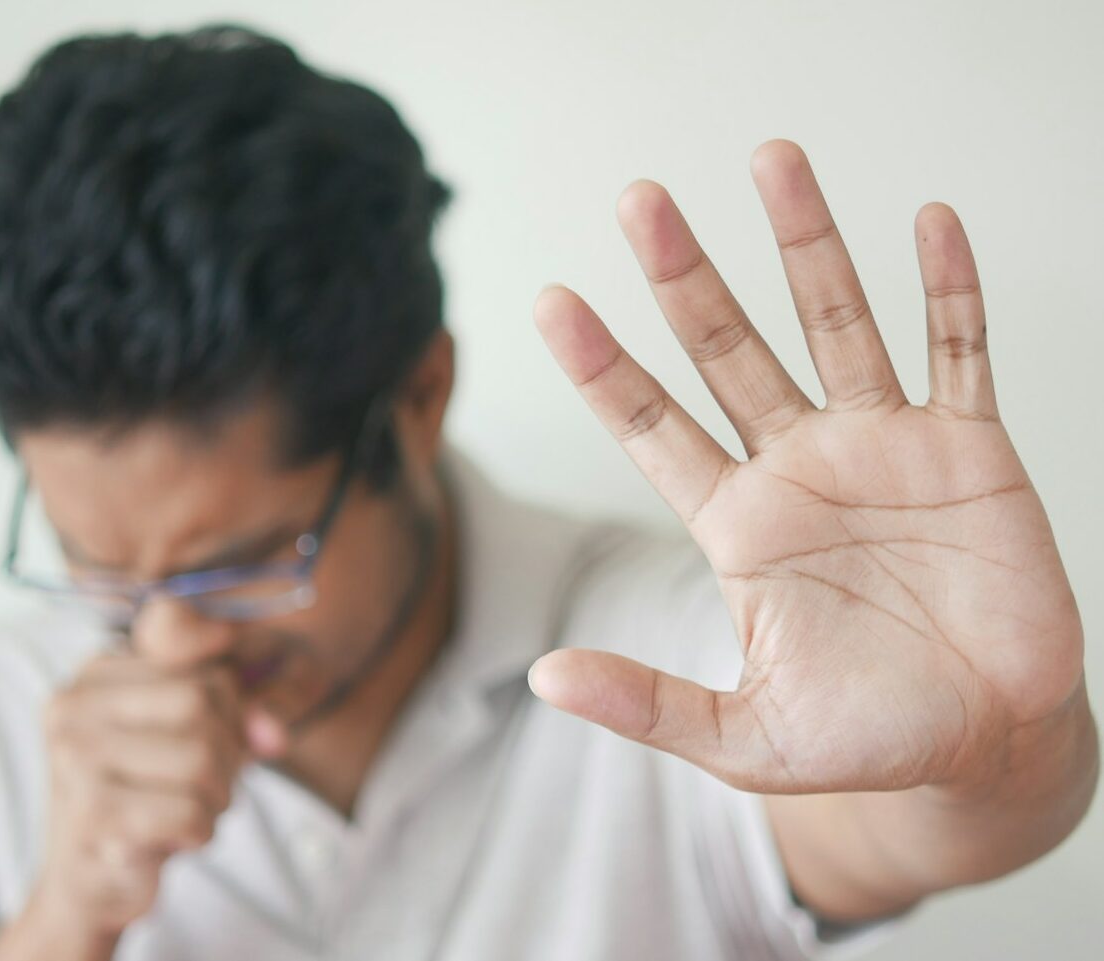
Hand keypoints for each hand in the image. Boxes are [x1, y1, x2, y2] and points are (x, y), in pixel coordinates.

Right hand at [24, 652, 256, 939]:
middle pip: (201, 702)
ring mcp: (75, 757)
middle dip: (226, 753)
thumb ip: (238, 711)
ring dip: (216, 796)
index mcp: (96, 674)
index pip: (203, 666)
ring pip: (201, 757)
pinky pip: (190, 810)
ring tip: (188, 810)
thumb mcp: (190, 735)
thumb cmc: (147, 798)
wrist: (89, 886)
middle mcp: (74, 705)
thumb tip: (273, 733)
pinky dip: (200, 830)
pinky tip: (173, 838)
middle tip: (205, 786)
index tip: (216, 741)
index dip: (231, 710)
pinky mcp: (91, 813)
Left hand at [529, 139, 1085, 796]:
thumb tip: (542, 676)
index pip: (653, 426)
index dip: (604, 366)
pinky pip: (959, 351)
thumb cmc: (863, 740)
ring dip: (807, 244)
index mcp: (738, 524)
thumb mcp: (743, 737)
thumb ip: (648, 702)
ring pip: (836, 322)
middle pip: (728, 349)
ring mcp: (883, 447)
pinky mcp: (969, 450)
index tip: (552, 301)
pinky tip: (928, 224)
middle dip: (685, 275)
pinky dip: (949, 291)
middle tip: (639, 202)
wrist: (984, 743)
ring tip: (771, 160)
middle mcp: (799, 466)